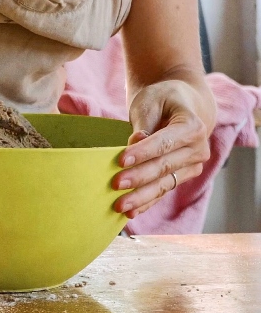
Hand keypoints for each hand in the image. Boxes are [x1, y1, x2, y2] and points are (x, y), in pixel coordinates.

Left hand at [112, 79, 214, 217]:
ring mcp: (192, 166)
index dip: (143, 153)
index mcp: (193, 126)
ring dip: (141, 197)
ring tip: (119, 205)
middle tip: (115, 185)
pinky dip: (146, 202)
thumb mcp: (151, 102)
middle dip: (138, 178)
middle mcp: (197, 149)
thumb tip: (135, 142)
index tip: (121, 160)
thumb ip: (144, 124)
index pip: (164, 143)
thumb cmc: (164, 100)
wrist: (184, 106)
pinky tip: (130, 212)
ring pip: (164, 184)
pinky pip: (162, 190)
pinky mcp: (181, 176)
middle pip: (164, 166)